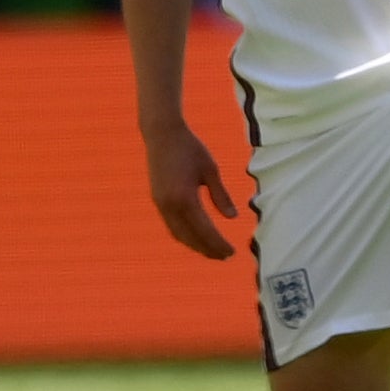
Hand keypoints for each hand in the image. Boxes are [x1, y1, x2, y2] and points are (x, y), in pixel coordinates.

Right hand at [142, 119, 240, 259]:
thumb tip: (232, 217)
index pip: (204, 230)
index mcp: (185, 198)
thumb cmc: (190, 147)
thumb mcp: (210, 169)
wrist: (162, 134)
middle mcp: (169, 205)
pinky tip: (197, 237)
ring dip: (195, 245)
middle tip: (226, 256)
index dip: (218, 244)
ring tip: (213, 251)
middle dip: (208, 249)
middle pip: (190, 237)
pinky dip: (185, 235)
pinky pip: (172, 225)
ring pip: (178, 234)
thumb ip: (220, 195)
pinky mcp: (157, 200)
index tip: (232, 252)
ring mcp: (160, 204)